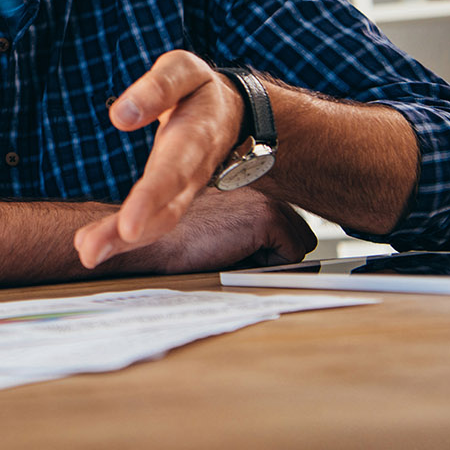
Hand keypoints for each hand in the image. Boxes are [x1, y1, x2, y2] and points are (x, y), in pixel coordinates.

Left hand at [75, 50, 246, 267]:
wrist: (234, 113)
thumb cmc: (200, 89)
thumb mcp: (183, 70)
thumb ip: (156, 87)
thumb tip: (121, 114)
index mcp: (195, 138)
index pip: (172, 172)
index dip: (151, 199)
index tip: (129, 225)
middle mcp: (191, 173)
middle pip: (164, 210)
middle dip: (128, 234)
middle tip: (91, 252)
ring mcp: (183, 191)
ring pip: (157, 224)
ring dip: (120, 243)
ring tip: (87, 253)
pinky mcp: (171, 198)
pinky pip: (150, 222)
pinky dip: (121, 238)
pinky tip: (92, 246)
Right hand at [129, 187, 316, 272]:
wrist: (152, 242)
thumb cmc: (175, 241)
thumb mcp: (215, 228)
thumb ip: (241, 230)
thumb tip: (276, 256)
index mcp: (244, 183)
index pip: (281, 222)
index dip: (267, 246)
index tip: (242, 252)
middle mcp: (258, 185)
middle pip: (297, 232)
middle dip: (274, 253)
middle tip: (234, 256)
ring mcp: (264, 197)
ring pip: (298, 245)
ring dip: (271, 259)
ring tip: (231, 255)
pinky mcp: (265, 215)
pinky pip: (292, 256)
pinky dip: (268, 266)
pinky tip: (233, 255)